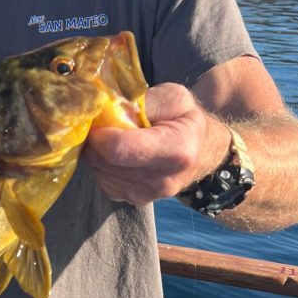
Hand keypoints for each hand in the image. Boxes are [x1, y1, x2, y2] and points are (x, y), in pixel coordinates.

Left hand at [83, 83, 230, 204]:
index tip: (101, 116)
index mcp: (177, 150)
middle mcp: (162, 181)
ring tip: (116, 135)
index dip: (101, 131)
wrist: (201, 151)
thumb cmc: (185, 119)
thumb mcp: (175, 97)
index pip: (119, 150)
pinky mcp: (129, 199)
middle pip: (102, 160)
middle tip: (107, 121)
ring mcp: (144, 195)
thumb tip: (109, 108)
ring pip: (97, 169)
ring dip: (97, 149)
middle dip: (96, 137)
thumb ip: (144, 101)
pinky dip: (102, 162)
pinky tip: (118, 152)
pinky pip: (100, 177)